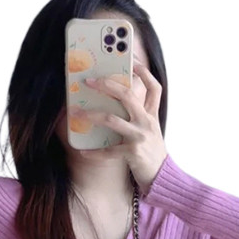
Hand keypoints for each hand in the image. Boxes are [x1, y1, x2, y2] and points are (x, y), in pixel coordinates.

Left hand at [72, 60, 167, 194]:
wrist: (162, 176)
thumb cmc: (151, 152)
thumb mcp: (151, 130)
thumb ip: (140, 115)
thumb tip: (117, 102)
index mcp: (151, 115)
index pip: (153, 87)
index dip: (143, 72)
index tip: (131, 61)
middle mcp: (146, 122)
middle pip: (127, 95)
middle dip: (107, 85)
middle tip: (89, 81)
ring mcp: (139, 136)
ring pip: (112, 119)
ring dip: (91, 115)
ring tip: (76, 112)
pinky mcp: (132, 153)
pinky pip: (109, 151)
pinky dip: (95, 152)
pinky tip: (83, 152)